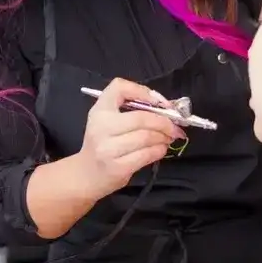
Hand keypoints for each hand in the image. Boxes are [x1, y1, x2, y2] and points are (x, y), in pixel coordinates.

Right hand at [77, 78, 184, 199]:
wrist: (86, 174)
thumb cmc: (103, 142)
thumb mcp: (107, 119)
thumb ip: (131, 107)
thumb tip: (165, 106)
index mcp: (99, 110)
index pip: (119, 88)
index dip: (143, 91)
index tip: (159, 102)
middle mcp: (101, 127)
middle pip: (141, 118)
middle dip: (164, 122)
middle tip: (175, 126)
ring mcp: (108, 149)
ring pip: (147, 137)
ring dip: (164, 137)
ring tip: (168, 137)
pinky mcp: (118, 167)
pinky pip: (147, 155)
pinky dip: (159, 150)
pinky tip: (161, 149)